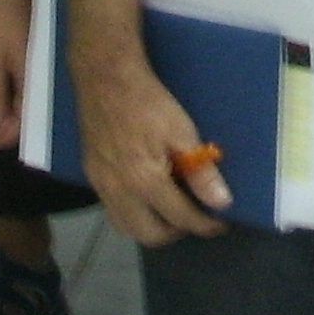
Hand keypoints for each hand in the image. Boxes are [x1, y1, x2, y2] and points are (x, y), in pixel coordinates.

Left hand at [0, 0, 31, 151]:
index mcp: (34, 77)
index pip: (23, 122)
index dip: (1, 138)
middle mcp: (40, 72)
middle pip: (25, 112)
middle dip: (3, 127)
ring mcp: (35, 60)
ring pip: (22, 97)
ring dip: (4, 110)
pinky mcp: (28, 49)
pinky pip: (20, 80)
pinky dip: (6, 92)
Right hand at [78, 46, 230, 244]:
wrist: (106, 80)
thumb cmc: (149, 103)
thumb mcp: (183, 132)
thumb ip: (200, 172)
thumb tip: (222, 202)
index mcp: (145, 181)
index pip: (181, 218)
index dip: (205, 225)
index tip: (220, 224)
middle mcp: (120, 192)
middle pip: (150, 235)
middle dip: (177, 233)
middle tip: (196, 218)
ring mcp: (102, 186)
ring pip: (127, 228)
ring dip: (152, 228)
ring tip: (172, 213)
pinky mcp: (92, 176)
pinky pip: (112, 211)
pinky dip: (132, 215)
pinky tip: (146, 198)